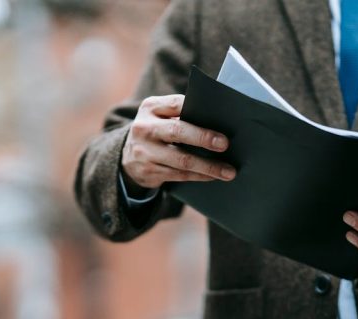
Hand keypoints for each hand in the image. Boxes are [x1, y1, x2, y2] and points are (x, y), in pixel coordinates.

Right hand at [121, 94, 235, 191]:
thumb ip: (180, 116)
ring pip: (182, 160)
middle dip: (203, 138)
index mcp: (150, 107)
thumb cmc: (156, 133)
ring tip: (228, 171)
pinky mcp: (149, 172)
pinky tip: (212, 176)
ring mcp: (144, 152)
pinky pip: (180, 175)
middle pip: (177, 131)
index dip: (197, 110)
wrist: (128, 159)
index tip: (219, 119)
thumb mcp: (159, 117)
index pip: (176, 104)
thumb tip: (217, 125)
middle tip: (225, 145)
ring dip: (208, 166)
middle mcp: (144, 128)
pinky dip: (199, 176)